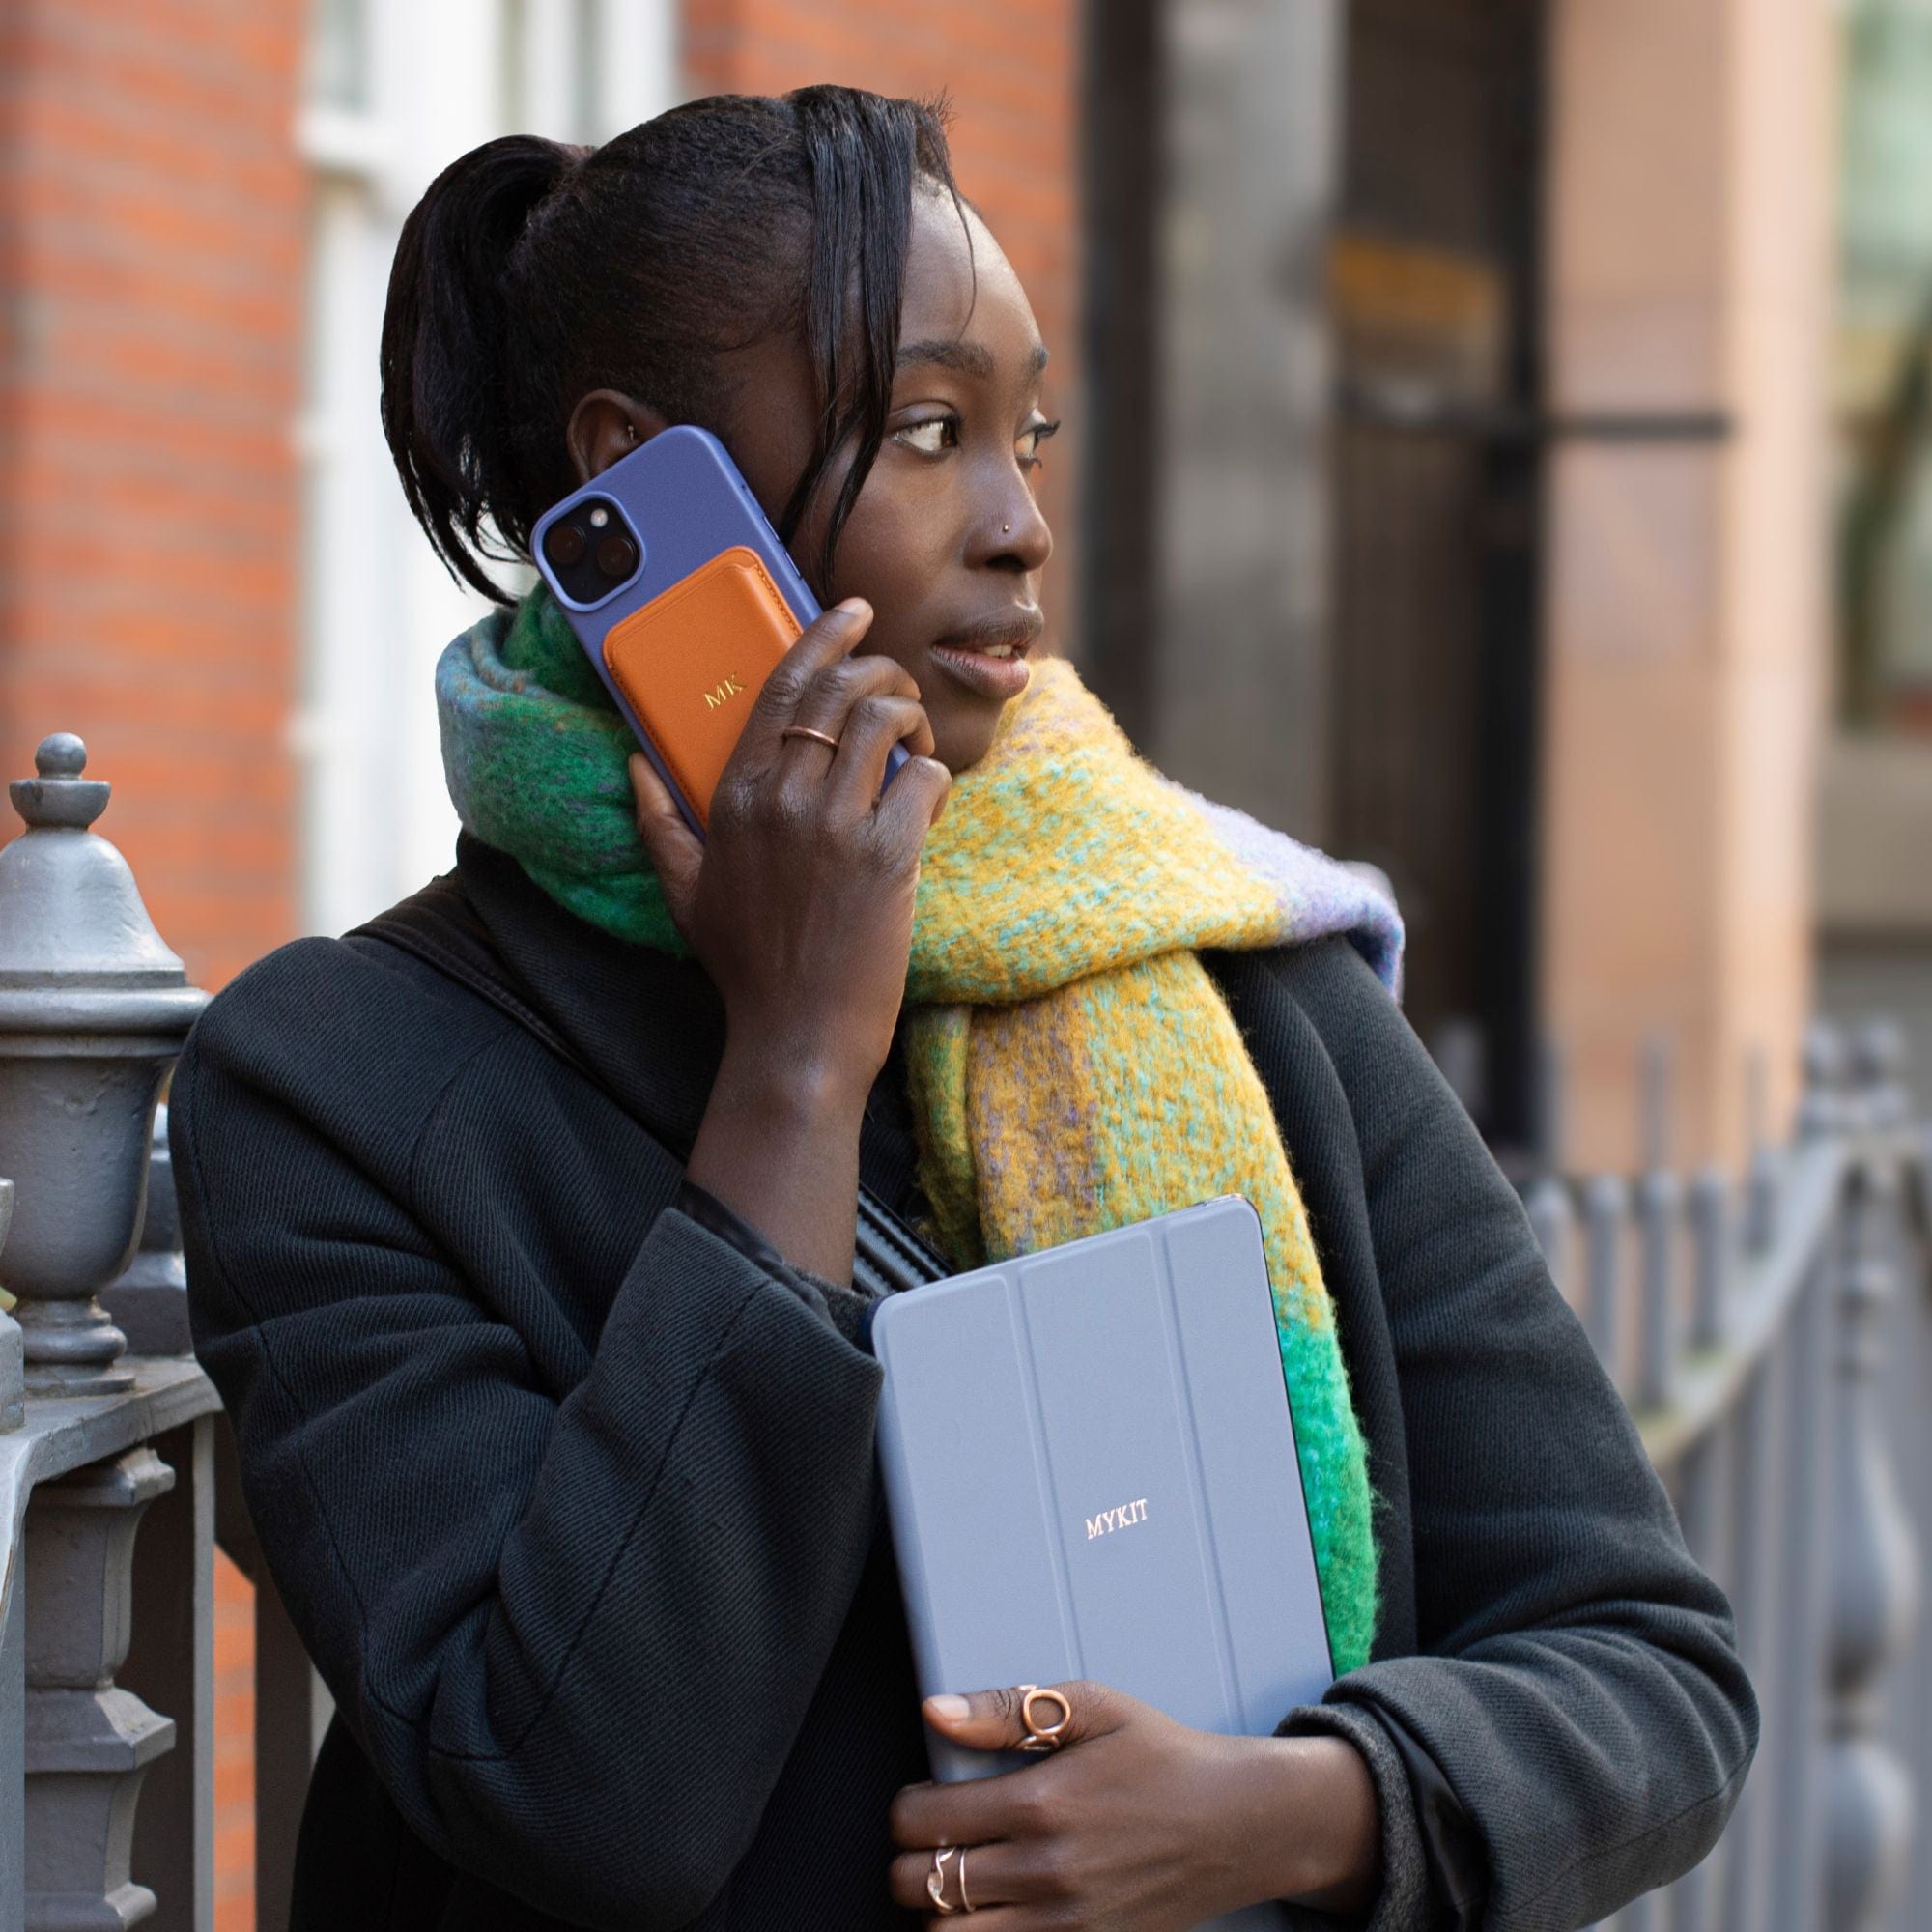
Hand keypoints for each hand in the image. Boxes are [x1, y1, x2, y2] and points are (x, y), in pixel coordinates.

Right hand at [630, 596, 948, 1100]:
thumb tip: (634, 766)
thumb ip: (657, 823)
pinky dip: (935, 778)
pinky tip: (927, 802)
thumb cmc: (745, 967)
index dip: (823, 637)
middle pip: (839, 689)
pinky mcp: (884, 856)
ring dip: (912, 717)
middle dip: (880, 669)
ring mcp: (832, 825)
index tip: (852, 612)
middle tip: (898, 686)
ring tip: (914, 742)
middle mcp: (780, 798)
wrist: (796, 1037)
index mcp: (734, 795)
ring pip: (884, 719)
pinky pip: (923, 779)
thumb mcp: (683, 892)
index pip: (781, 687)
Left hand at [887, 1680, 1382, 1926]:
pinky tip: (994, 1908)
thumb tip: (937, 1711)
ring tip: (960, 1876)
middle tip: (934, 1839)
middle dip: (911, 1860)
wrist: (1239, 1823)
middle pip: (922, 1885)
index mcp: (1040, 1801)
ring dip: (941, 1907)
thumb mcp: (1095, 1707)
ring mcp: (1064, 1919)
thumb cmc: (1166, 1757)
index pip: (922, 1820)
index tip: (922, 1798)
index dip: (906, 1808)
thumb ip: (1007, 1709)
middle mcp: (1045, 1869)